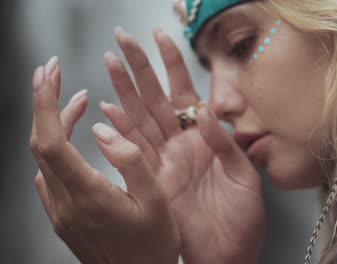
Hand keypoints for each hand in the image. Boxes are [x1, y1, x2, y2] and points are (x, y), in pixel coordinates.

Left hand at [29, 57, 179, 263]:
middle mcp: (66, 204)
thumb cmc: (153, 246)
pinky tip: (73, 139)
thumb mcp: (156, 200)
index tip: (47, 74)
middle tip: (54, 72)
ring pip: (44, 157)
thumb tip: (102, 128)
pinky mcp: (62, 216)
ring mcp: (60, 212)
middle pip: (41, 143)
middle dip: (44, 102)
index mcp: (89, 197)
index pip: (52, 142)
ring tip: (77, 100)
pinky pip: (49, 172)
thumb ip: (131, 160)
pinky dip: (57, 145)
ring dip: (54, 123)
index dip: (45, 104)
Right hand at [100, 27, 265, 263]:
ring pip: (141, 119)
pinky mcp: (153, 182)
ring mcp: (165, 162)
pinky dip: (119, 131)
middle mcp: (182, 146)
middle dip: (140, 69)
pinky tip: (108, 112)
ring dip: (124, 92)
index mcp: (207, 140)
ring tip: (110, 65)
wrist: (231, 254)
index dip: (174, 64)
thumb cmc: (244, 218)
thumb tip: (206, 110)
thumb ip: (224, 142)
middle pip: (156, 99)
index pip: (187, 92)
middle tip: (122, 41)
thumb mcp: (245, 175)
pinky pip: (133, 152)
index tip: (160, 38)